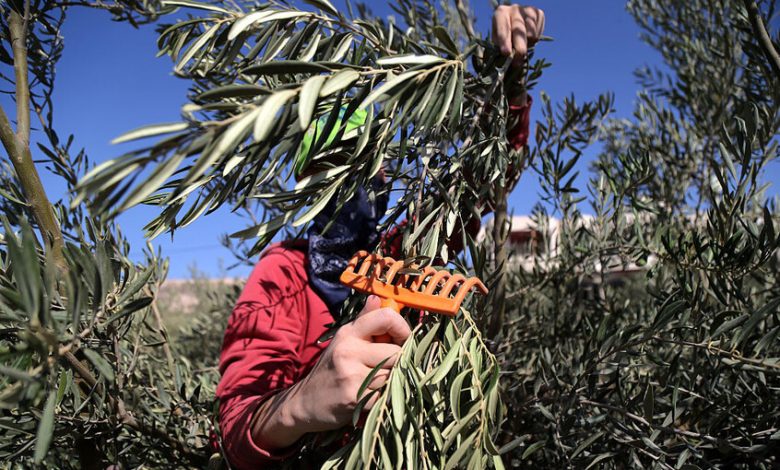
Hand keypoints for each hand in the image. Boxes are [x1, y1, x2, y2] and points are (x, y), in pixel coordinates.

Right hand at [250, 296, 410, 448]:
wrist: (306, 403)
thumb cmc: (332, 368)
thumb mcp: (344, 340)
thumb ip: (365, 320)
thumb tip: (378, 298)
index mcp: (349, 332)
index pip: (386, 317)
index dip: (403, 328)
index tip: (403, 340)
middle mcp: (349, 350)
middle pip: (396, 352)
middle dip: (397, 362)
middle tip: (386, 367)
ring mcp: (351, 375)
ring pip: (394, 374)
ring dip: (391, 381)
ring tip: (375, 383)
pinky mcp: (355, 398)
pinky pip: (386, 394)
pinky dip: (383, 397)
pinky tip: (369, 396)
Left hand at [492, 4, 545, 104]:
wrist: (515, 25)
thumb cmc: (503, 39)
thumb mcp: (497, 44)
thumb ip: (498, 52)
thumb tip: (498, 72)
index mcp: (500, 13)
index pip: (503, 26)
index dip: (504, 40)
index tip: (505, 53)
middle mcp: (513, 9)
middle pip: (519, 31)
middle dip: (518, 49)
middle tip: (517, 63)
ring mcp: (527, 10)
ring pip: (531, 33)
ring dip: (527, 46)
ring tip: (521, 48)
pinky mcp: (539, 13)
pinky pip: (538, 33)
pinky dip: (534, 40)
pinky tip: (528, 40)